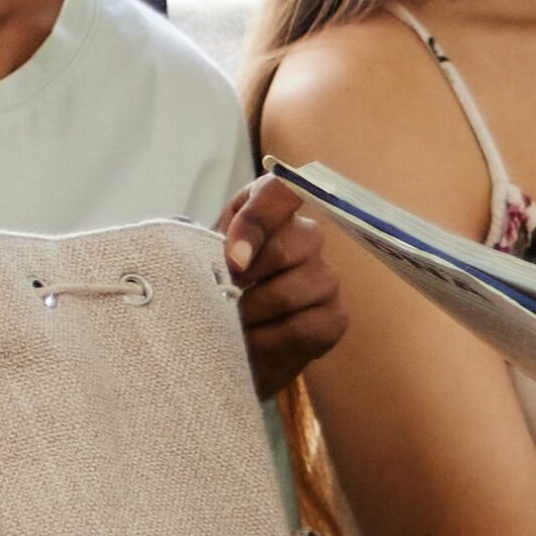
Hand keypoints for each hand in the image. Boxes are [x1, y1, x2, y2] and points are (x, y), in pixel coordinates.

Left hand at [219, 175, 355, 395]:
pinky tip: (247, 345)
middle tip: (215, 300)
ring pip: (288, 293)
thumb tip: (227, 259)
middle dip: (240, 281)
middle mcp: (307, 237)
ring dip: (248, 315)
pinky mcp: (334, 318)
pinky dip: (264, 341)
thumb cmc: (214, 291)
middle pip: (284, 247)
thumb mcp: (201, 259)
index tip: (231, 260)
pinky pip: (299, 328)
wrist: (234, 343)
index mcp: (271, 213)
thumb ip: (207, 244)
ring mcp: (326, 277)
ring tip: (224, 326)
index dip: (257, 220)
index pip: (280, 190)